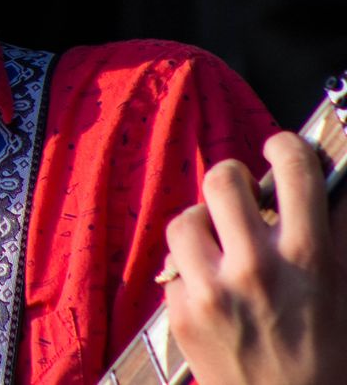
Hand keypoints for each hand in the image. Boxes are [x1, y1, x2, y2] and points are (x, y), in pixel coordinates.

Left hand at [162, 132, 346, 384]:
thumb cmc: (327, 357)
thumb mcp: (343, 291)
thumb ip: (333, 235)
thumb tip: (329, 183)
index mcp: (308, 259)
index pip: (295, 171)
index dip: (286, 146)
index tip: (279, 147)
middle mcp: (256, 269)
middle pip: (223, 180)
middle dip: (233, 181)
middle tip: (241, 195)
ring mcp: (212, 291)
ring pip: (185, 219)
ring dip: (204, 225)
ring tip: (222, 245)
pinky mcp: (181, 314)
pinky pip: (174, 265)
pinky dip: (190, 270)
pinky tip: (213, 288)